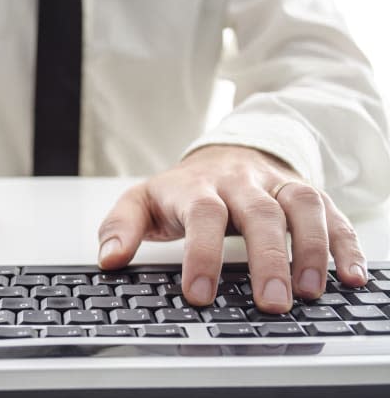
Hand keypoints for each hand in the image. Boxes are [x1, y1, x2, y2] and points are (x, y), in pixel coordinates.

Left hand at [97, 145, 366, 312]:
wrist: (222, 155)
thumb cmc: (182, 189)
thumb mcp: (143, 201)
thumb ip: (120, 225)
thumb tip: (108, 259)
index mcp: (197, 187)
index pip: (202, 215)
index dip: (202, 254)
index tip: (199, 295)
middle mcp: (240, 183)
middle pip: (258, 212)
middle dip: (267, 258)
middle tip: (271, 304)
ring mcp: (275, 185)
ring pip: (301, 206)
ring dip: (311, 248)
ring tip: (311, 292)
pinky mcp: (303, 192)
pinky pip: (331, 212)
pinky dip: (345, 242)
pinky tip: (351, 275)